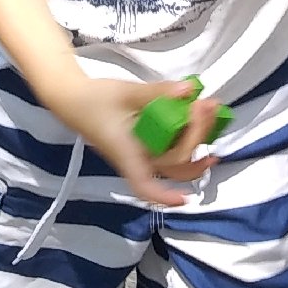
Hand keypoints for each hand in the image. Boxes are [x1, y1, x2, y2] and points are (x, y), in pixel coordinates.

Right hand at [52, 72, 223, 207]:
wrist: (75, 98)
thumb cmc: (95, 100)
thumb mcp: (126, 93)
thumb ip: (157, 92)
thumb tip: (189, 90)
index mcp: (127, 154)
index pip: (144, 186)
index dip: (165, 197)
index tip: (185, 198)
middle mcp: (138, 159)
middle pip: (173, 166)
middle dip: (196, 140)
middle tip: (206, 107)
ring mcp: (143, 153)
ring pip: (176, 159)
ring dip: (197, 140)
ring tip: (211, 113)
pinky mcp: (146, 144)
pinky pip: (172, 147)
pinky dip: (188, 134)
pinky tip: (199, 117)